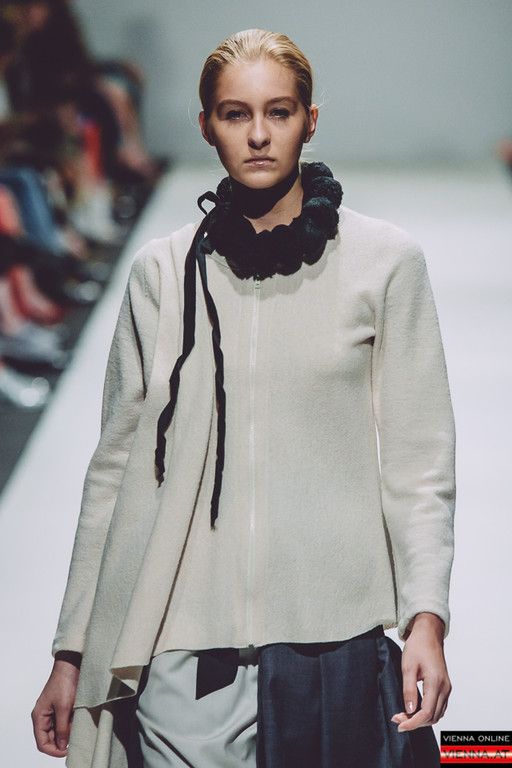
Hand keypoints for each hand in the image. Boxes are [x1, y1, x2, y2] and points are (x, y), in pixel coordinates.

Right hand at [31, 652, 80, 755]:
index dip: (54, 750)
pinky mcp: (60, 707)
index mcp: (39, 716)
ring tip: (76, 728)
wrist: (72, 664)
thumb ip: (62, 728)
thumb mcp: (64, 708)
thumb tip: (61, 746)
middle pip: (50, 738)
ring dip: (67, 732)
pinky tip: (77, 721)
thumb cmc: (65, 682)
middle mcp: (43, 716)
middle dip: (62, 741)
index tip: (67, 751)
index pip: (42, 743)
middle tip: (74, 739)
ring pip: (58, 731)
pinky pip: (63, 722)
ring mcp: (51, 712)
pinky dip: (70, 725)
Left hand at [391, 612, 451, 731]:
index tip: (399, 725)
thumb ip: (408, 690)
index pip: (426, 713)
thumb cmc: (417, 647)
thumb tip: (409, 711)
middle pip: (432, 717)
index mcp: (436, 683)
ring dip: (421, 719)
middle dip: (415, 722)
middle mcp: (445, 688)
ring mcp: (447, 688)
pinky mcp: (445, 687)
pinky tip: (414, 709)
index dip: (412, 723)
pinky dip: (427, 713)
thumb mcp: (407, 667)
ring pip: (436, 714)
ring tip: (404, 715)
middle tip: (397, 718)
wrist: (428, 634)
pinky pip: (438, 707)